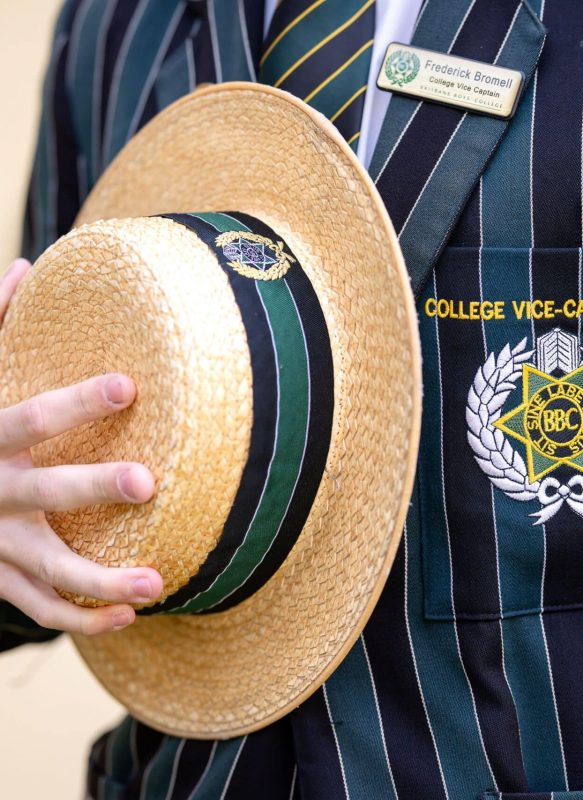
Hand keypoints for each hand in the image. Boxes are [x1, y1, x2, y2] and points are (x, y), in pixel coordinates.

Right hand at [0, 258, 162, 634]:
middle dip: (94, 488)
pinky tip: (128, 616)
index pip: (30, 416)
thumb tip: (24, 265)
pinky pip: (36, 608)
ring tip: (157, 585)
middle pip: (44, 493)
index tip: (130, 383)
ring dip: (100, 580)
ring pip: (46, 569)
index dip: (77, 402)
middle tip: (148, 482)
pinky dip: (79, 617)